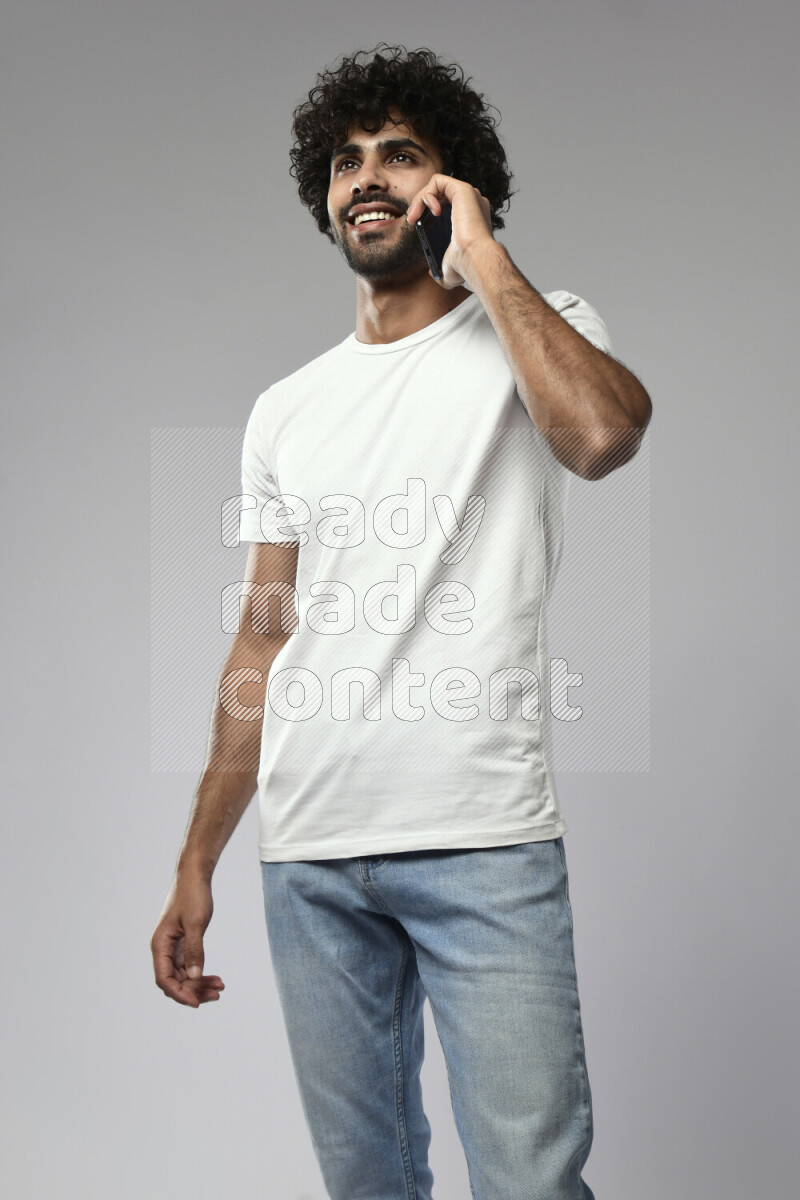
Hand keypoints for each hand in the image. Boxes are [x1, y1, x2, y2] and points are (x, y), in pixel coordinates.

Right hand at [151, 871, 224, 1007]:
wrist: (194, 875)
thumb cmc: (193, 895)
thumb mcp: (196, 923)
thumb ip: (195, 950)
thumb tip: (195, 976)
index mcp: (160, 944)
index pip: (164, 979)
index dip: (179, 993)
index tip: (196, 1002)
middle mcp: (163, 948)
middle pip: (174, 981)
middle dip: (193, 991)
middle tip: (216, 996)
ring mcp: (173, 947)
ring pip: (183, 975)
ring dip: (199, 984)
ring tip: (220, 989)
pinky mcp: (182, 943)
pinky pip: (189, 965)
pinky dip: (201, 973)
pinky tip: (217, 978)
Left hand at [405, 173, 494, 289]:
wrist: (474, 259)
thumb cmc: (466, 266)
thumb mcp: (450, 270)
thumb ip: (441, 268)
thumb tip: (433, 273)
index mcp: (471, 216)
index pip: (446, 203)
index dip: (428, 209)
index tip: (416, 223)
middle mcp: (472, 202)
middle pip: (439, 192)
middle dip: (420, 203)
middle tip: (411, 219)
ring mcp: (469, 194)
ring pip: (436, 184)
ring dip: (419, 199)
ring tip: (413, 217)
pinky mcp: (462, 189)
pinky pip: (437, 180)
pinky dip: (426, 194)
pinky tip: (428, 211)